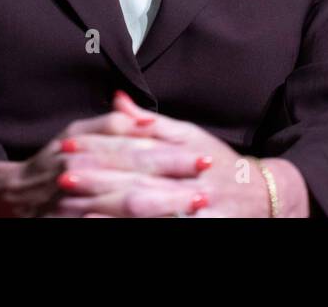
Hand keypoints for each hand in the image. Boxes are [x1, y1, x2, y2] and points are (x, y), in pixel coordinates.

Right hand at [0, 102, 207, 217]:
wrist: (7, 200)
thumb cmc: (49, 163)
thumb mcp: (76, 133)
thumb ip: (113, 125)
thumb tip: (146, 117)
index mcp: (82, 150)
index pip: (135, 152)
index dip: (170, 156)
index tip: (201, 158)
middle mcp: (78, 179)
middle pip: (134, 183)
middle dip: (174, 186)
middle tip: (207, 188)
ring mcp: (76, 209)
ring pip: (125, 209)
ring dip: (162, 209)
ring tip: (194, 208)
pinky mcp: (76, 227)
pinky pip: (110, 226)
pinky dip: (138, 225)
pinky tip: (162, 223)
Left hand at [41, 91, 273, 217]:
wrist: (263, 197)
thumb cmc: (220, 164)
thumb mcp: (189, 136)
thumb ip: (151, 123)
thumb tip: (117, 97)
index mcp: (183, 152)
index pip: (134, 149)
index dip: (100, 149)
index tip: (68, 147)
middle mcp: (188, 180)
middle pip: (137, 180)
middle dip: (99, 180)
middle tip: (63, 178)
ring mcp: (193, 209)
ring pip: (148, 209)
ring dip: (110, 209)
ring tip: (75, 208)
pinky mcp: (197, 229)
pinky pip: (164, 230)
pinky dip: (134, 230)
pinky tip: (104, 226)